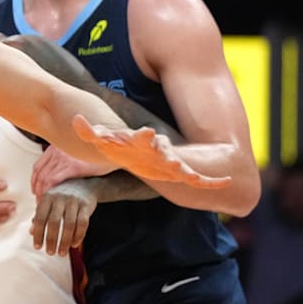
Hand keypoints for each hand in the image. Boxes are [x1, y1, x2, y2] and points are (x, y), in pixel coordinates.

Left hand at [31, 146, 115, 196]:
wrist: (113, 150)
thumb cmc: (96, 155)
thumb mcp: (76, 154)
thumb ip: (64, 161)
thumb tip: (55, 175)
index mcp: (56, 147)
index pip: (38, 166)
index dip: (34, 181)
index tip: (35, 191)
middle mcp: (57, 150)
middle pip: (39, 173)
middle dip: (37, 189)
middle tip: (39, 201)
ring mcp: (65, 157)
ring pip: (45, 178)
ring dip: (42, 192)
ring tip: (44, 203)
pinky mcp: (73, 166)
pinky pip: (54, 180)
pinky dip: (50, 191)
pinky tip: (53, 199)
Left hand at [31, 179, 96, 255]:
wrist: (83, 183)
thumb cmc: (61, 196)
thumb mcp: (48, 202)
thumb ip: (40, 216)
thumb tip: (31, 232)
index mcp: (47, 197)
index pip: (40, 218)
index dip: (38, 234)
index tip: (38, 247)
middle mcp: (60, 197)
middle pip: (53, 222)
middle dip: (51, 240)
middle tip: (50, 253)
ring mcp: (74, 201)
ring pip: (69, 225)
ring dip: (65, 241)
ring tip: (61, 253)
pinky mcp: (86, 205)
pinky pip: (83, 224)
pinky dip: (78, 236)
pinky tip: (74, 245)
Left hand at [72, 116, 231, 188]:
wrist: (139, 149)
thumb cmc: (121, 144)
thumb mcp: (103, 138)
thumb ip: (88, 131)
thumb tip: (75, 120)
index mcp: (141, 141)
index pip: (141, 137)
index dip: (144, 136)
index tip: (147, 133)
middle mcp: (160, 150)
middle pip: (166, 152)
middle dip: (170, 155)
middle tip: (176, 159)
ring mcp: (171, 162)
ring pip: (184, 168)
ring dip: (193, 174)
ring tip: (208, 176)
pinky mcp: (179, 172)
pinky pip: (198, 179)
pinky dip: (212, 181)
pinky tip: (227, 182)